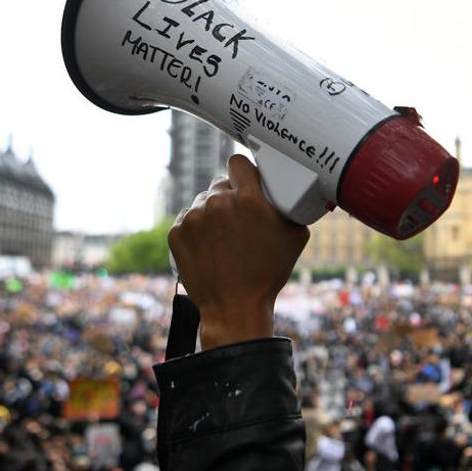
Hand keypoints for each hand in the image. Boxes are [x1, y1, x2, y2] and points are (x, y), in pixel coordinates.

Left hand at [168, 154, 309, 348]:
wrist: (235, 308)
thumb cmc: (267, 274)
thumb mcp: (295, 237)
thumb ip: (290, 208)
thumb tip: (290, 195)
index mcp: (248, 199)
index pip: (238, 162)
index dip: (243, 172)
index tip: (245, 181)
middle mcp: (218, 203)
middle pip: (220, 183)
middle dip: (229, 197)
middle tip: (238, 218)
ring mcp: (194, 218)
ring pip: (203, 202)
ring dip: (212, 213)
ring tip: (223, 238)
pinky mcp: (177, 233)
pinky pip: (187, 219)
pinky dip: (196, 229)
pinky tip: (209, 247)